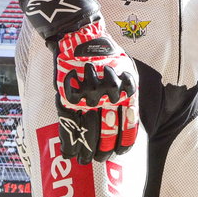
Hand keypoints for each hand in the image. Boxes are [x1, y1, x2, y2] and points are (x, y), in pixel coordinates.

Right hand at [52, 21, 138, 161]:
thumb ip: (128, 94)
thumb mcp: (125, 71)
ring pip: (88, 131)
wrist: (80, 36)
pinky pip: (69, 125)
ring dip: (86, 150)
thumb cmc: (105, 56)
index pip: (129, 124)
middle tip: (101, 159)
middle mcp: (108, 96)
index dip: (124, 142)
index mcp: (126, 91)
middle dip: (104, 150)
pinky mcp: (68, 96)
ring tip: (85, 160)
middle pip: (108, 132)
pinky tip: (69, 152)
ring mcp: (86, 97)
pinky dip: (68, 141)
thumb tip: (129, 120)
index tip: (120, 152)